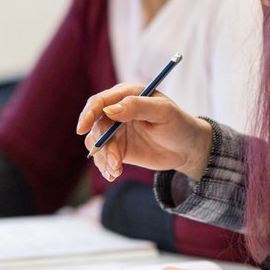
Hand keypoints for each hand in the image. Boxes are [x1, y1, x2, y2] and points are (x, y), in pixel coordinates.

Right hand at [75, 83, 212, 181]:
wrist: (187, 149)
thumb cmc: (179, 124)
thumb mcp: (163, 112)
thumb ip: (137, 107)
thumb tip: (109, 110)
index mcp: (127, 95)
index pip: (99, 101)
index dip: (88, 113)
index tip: (82, 129)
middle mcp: (117, 111)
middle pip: (96, 125)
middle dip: (103, 145)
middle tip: (116, 161)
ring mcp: (116, 131)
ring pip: (96, 142)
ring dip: (103, 158)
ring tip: (116, 170)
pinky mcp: (117, 148)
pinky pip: (102, 156)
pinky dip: (104, 166)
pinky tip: (113, 174)